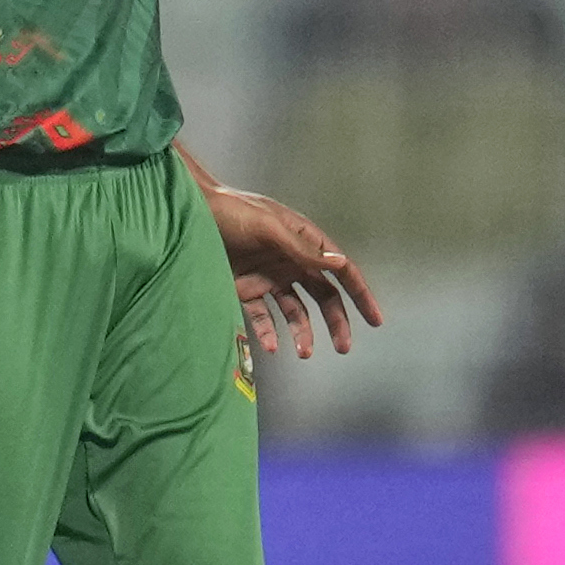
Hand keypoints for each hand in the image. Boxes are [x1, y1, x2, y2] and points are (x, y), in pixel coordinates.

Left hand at [204, 184, 382, 362]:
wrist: (189, 214)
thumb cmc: (231, 211)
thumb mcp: (269, 228)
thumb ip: (302, 249)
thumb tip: (340, 262)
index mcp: (303, 241)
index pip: (340, 270)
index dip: (360, 294)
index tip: (375, 319)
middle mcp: (291, 261)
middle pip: (323, 296)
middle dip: (335, 322)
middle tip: (343, 347)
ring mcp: (268, 276)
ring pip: (295, 311)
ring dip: (303, 332)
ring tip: (304, 353)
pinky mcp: (245, 289)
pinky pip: (263, 317)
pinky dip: (269, 333)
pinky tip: (272, 347)